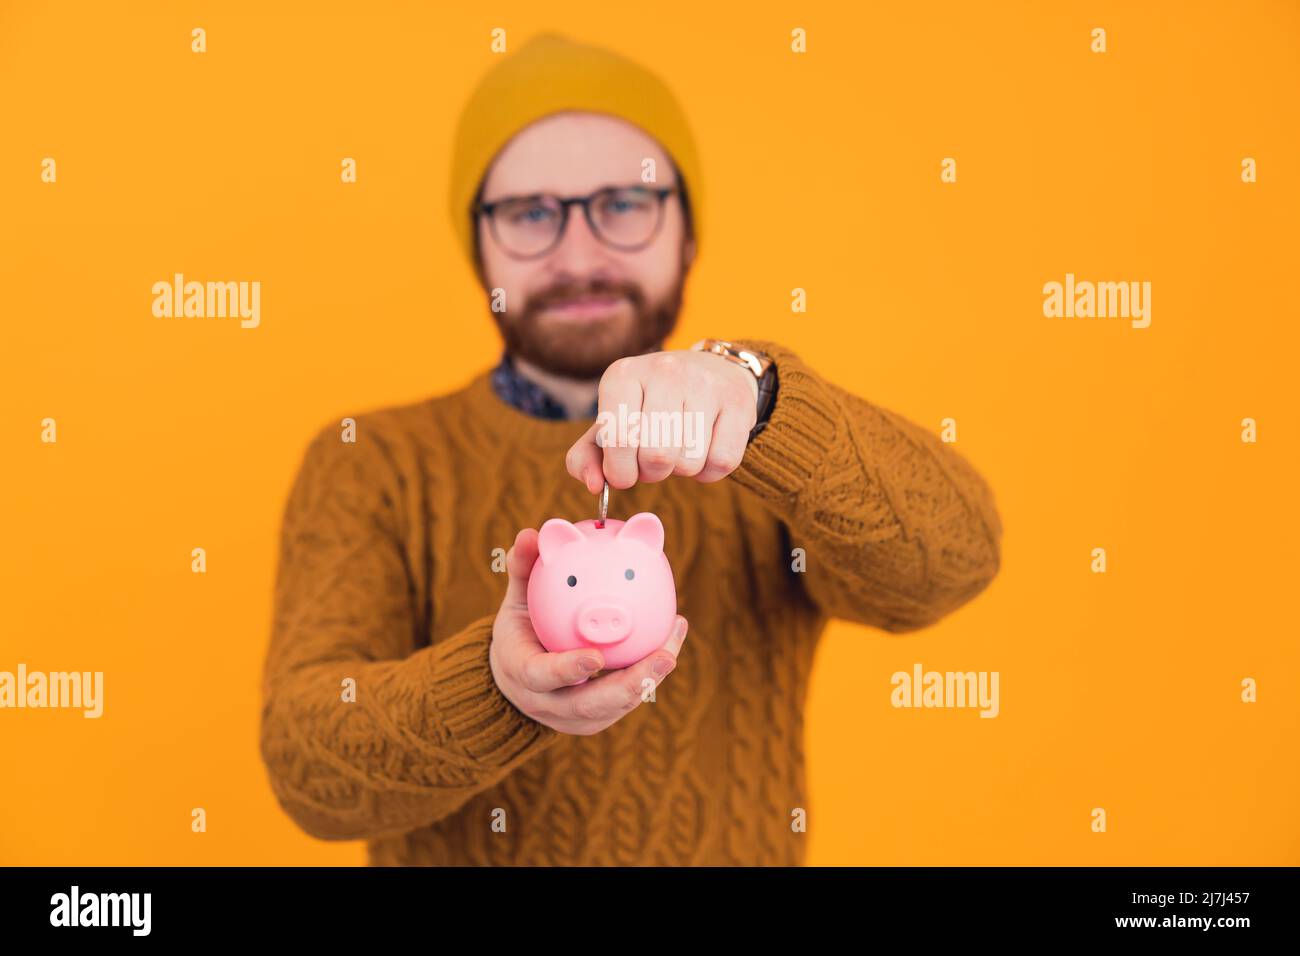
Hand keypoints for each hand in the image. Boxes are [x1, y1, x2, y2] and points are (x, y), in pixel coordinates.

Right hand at [489, 527, 688, 735]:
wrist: (517, 680)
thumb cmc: (520, 631)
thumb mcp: (515, 603)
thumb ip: (523, 572)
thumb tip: (530, 534)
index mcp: (523, 676)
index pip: (542, 676)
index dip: (568, 669)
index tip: (595, 656)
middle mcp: (549, 704)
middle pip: (591, 705)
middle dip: (630, 686)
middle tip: (664, 657)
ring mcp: (575, 718)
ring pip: (617, 705)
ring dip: (650, 676)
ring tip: (673, 640)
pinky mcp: (597, 719)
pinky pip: (628, 698)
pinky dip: (649, 671)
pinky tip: (671, 635)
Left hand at [565, 349, 758, 492]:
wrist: (711, 373)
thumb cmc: (649, 407)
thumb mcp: (612, 423)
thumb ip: (587, 457)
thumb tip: (595, 485)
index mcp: (623, 374)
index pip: (619, 439)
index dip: (620, 471)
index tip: (624, 472)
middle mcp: (665, 370)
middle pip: (656, 455)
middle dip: (651, 474)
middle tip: (653, 463)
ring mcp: (705, 383)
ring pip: (689, 462)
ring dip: (681, 471)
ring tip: (678, 450)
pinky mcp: (738, 402)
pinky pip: (721, 463)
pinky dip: (709, 473)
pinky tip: (703, 452)